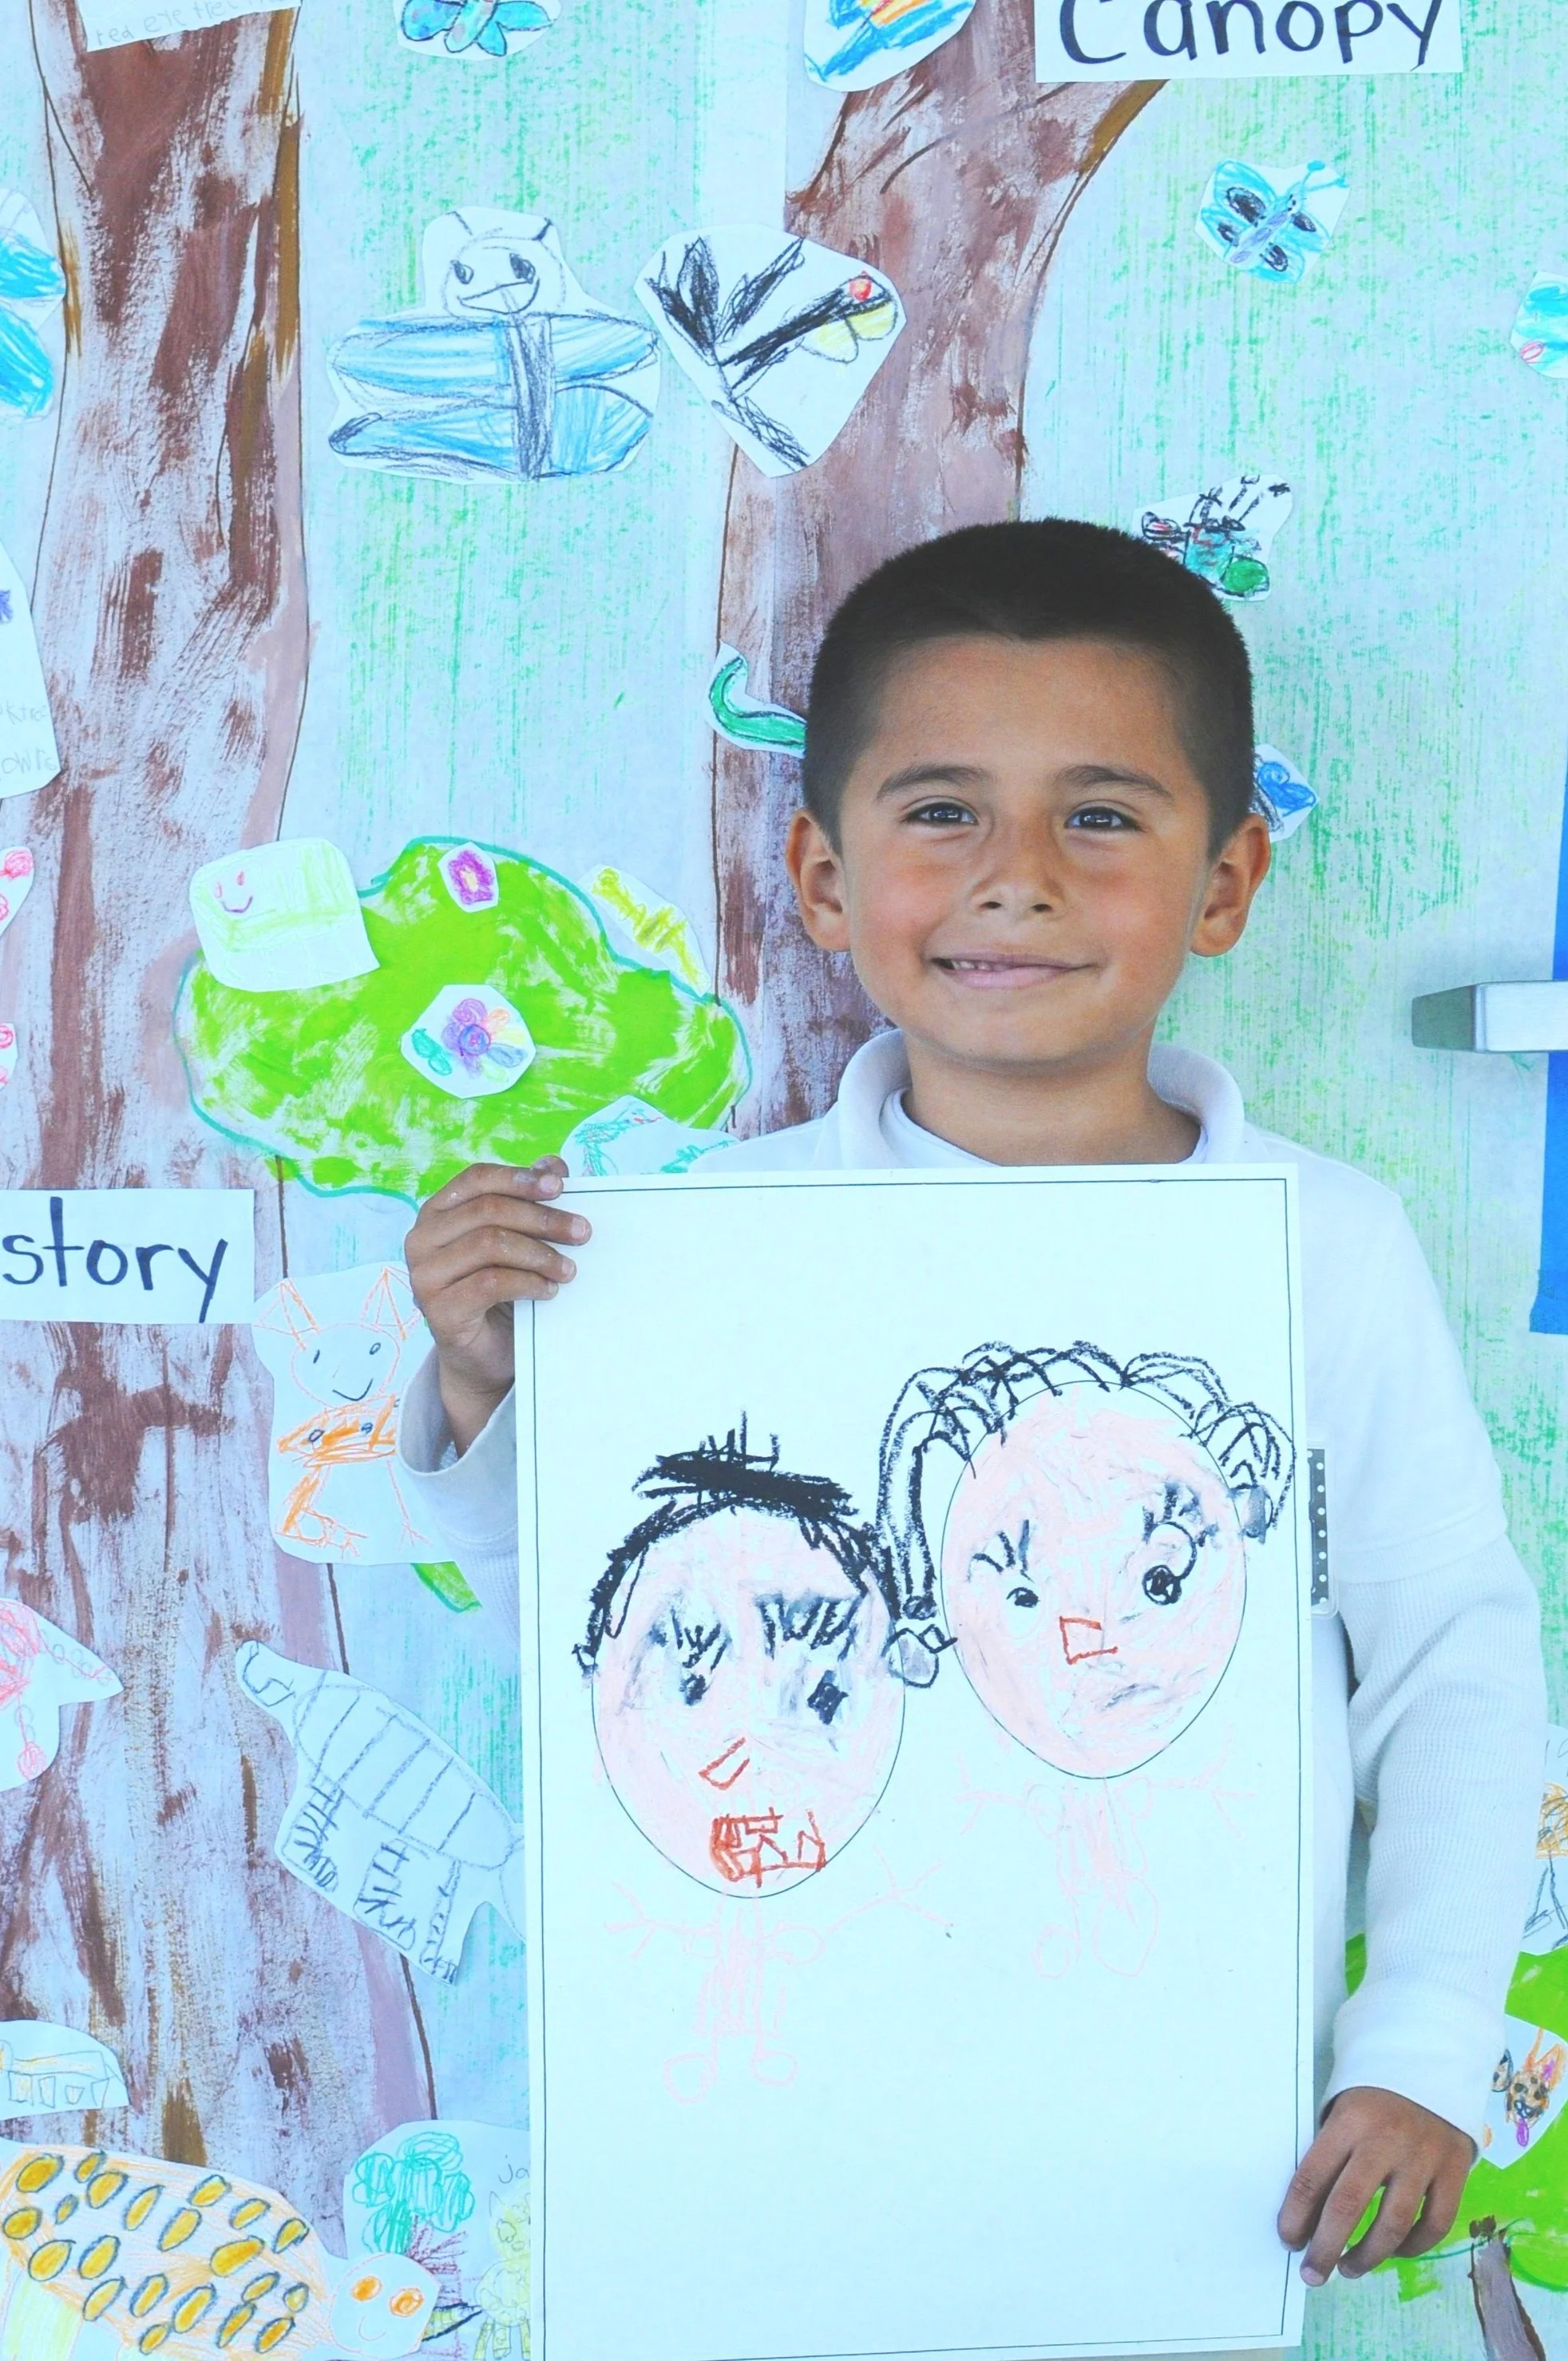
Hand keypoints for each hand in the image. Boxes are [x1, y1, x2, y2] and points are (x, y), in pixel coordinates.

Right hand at [405, 1158, 589, 1452]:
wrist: (484, 1355)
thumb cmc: (500, 1291)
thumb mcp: (518, 1240)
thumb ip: (530, 1200)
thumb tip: (554, 1165)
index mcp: (437, 1212)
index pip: (477, 1179)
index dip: (519, 1178)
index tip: (560, 1187)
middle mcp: (422, 1239)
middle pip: (488, 1210)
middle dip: (542, 1218)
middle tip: (582, 1232)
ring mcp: (425, 1275)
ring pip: (489, 1244)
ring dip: (539, 1254)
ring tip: (569, 1269)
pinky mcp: (438, 1310)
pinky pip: (491, 1283)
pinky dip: (528, 1283)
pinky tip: (550, 1290)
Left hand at [1278, 2086, 1473, 2284]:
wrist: (1433, 2066)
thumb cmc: (1375, 2097)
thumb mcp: (1342, 2110)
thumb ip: (1329, 2153)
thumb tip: (1308, 2214)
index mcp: (1348, 2120)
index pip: (1312, 2176)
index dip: (1295, 2216)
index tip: (1288, 2241)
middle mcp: (1385, 2140)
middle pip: (1348, 2206)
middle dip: (1325, 2248)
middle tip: (1312, 2274)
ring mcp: (1423, 2157)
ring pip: (1394, 2223)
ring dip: (1368, 2256)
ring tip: (1350, 2269)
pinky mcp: (1454, 2170)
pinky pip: (1435, 2223)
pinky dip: (1414, 2246)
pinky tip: (1395, 2251)